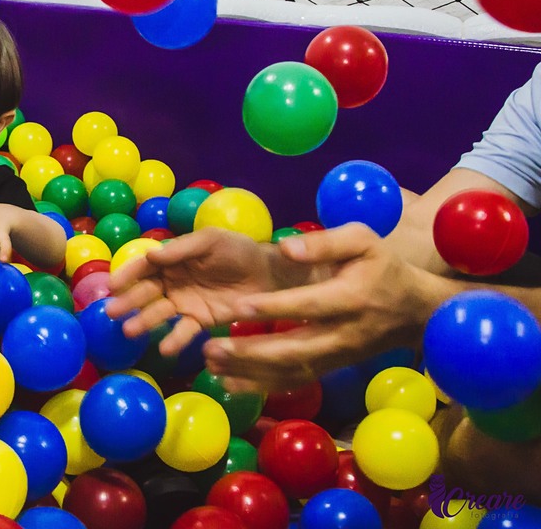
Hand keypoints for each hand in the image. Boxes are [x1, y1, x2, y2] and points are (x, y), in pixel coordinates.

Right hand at [106, 227, 283, 355]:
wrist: (268, 273)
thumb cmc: (236, 250)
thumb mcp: (210, 241)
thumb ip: (181, 249)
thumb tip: (150, 255)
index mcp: (172, 259)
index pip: (144, 267)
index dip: (127, 275)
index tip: (112, 286)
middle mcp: (173, 282)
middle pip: (146, 292)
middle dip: (128, 302)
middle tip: (112, 312)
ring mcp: (185, 303)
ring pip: (159, 313)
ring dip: (144, 322)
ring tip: (131, 331)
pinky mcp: (201, 320)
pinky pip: (184, 331)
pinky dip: (174, 340)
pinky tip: (165, 349)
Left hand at [200, 223, 434, 391]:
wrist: (415, 311)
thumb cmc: (383, 268)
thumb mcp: (363, 241)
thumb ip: (324, 242)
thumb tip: (286, 248)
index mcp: (351, 298)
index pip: (309, 305)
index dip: (274, 307)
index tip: (239, 305)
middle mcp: (343, 334)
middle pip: (294, 350)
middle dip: (251, 352)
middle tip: (211, 347)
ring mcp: (336, 356)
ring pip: (290, 371)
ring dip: (249, 372)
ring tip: (211, 364)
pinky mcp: (329, 367)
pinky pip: (294, 382)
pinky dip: (262, 386)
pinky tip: (229, 383)